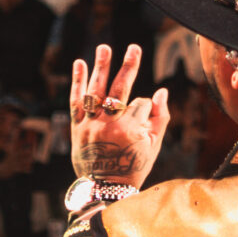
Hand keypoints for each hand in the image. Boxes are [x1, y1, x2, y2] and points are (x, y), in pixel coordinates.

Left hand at [69, 44, 170, 189]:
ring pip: (95, 91)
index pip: (141, 104)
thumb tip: (161, 91)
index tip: (144, 118)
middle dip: (128, 67)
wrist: (105, 188)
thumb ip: (160, 118)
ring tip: (104, 47)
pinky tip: (80, 63)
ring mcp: (91, 126)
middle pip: (119, 89)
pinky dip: (77, 82)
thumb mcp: (153, 146)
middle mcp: (109, 126)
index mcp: (130, 131)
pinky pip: (76, 102)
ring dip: (100, 67)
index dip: (146, 108)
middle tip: (134, 47)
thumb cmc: (134, 167)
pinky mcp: (77, 128)